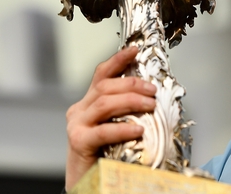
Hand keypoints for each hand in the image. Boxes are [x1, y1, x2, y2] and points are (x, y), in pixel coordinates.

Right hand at [65, 46, 156, 189]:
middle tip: (152, 90)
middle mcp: (79, 111)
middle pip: (105, 86)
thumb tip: (154, 100)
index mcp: (88, 104)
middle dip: (132, 84)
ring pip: (105, 103)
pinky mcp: (78, 143)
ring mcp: (76, 126)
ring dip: (131, 101)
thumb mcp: (115, 129)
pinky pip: (103, 130)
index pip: (102, 74)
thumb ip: (127, 113)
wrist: (86, 185)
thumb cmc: (104, 156)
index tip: (135, 49)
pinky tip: (138, 130)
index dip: (118, 60)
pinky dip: (122, 128)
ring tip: (150, 106)